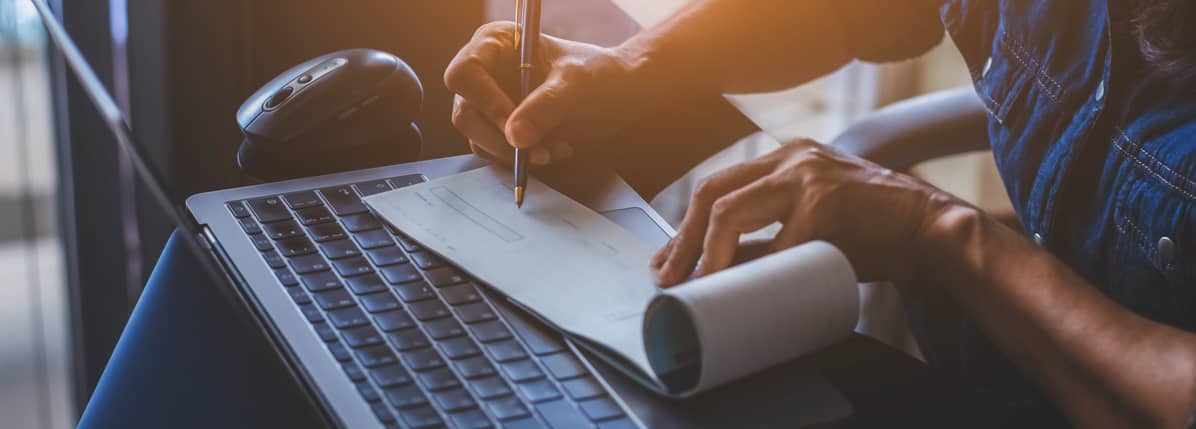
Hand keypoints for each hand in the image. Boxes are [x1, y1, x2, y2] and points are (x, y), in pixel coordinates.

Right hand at [444, 22, 659, 164]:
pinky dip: (524, 160)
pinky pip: (498, 154)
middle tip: (536, 151)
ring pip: (479, 140)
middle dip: (501, 138)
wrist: (619, 96)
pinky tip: (555, 150)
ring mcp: (491, 105)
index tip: (513, 124)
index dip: (484, 101)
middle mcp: (486, 74)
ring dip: (516, 154)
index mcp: (496, 44)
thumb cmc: (598, 75)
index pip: (465, 73)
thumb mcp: (576, 85)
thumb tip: (514, 136)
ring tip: (555, 149)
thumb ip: (546, 106)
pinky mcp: (502, 131)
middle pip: (466, 114)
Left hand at [651, 139, 967, 285]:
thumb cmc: (874, 233)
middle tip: (669, 279)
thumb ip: (770, 238)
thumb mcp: (812, 227)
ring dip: (703, 253)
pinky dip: (750, 271)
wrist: (933, 229)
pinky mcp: (823, 202)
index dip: (686, 228)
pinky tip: (740, 291)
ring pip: (728, 210)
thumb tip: (718, 269)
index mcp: (786, 160)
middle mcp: (791, 158)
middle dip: (682, 241)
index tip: (669, 262)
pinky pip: (770, 244)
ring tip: (694, 285)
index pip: (717, 186)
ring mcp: (805, 175)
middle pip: (711, 192)